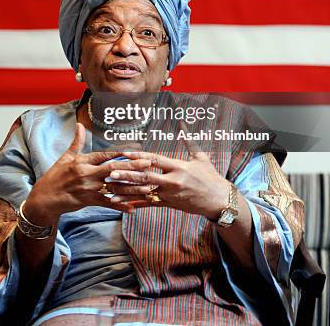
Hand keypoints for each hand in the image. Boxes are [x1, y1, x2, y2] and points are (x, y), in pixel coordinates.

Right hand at [24, 123, 152, 224]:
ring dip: (132, 188)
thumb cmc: (55, 176)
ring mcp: (89, 189)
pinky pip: (108, 204)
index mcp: (82, 162)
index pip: (105, 155)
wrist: (44, 199)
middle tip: (148, 164)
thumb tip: (80, 125)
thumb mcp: (65, 157)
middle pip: (113, 169)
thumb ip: (77, 142)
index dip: (121, 152)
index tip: (136, 150)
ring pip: (114, 188)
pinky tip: (133, 207)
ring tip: (147, 187)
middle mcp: (87, 174)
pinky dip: (121, 206)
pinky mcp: (89, 202)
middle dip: (132, 167)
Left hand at [105, 150, 230, 219]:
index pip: (155, 159)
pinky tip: (123, 205)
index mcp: (179, 167)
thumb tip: (182, 123)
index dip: (139, 156)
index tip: (124, 153)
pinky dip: (136, 204)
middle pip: (145, 177)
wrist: (219, 200)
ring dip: (126, 191)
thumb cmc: (210, 177)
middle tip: (110, 172)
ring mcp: (170, 194)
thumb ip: (188, 140)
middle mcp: (172, 181)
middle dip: (127, 175)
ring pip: (144, 192)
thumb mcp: (200, 157)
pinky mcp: (170, 205)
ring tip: (110, 190)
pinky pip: (150, 205)